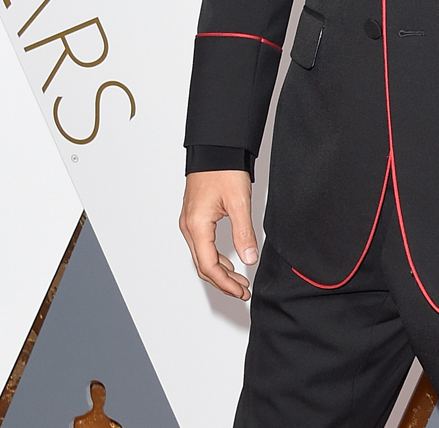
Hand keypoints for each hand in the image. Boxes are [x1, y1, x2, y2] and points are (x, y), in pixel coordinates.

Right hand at [179, 170, 257, 299]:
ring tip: (239, 281)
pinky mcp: (195, 217)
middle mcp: (189, 226)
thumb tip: (249, 259)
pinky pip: (202, 245)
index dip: (225, 283)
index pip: (208, 265)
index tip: (241, 291)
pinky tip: (228, 262)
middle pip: (203, 265)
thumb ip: (244, 233)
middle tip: (243, 291)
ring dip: (219, 271)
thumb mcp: (239, 202)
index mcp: (197, 226)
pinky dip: (215, 258)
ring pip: (202, 256)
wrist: (215, 148)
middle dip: (223, 282)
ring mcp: (190, 222)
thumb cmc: (223, 169)